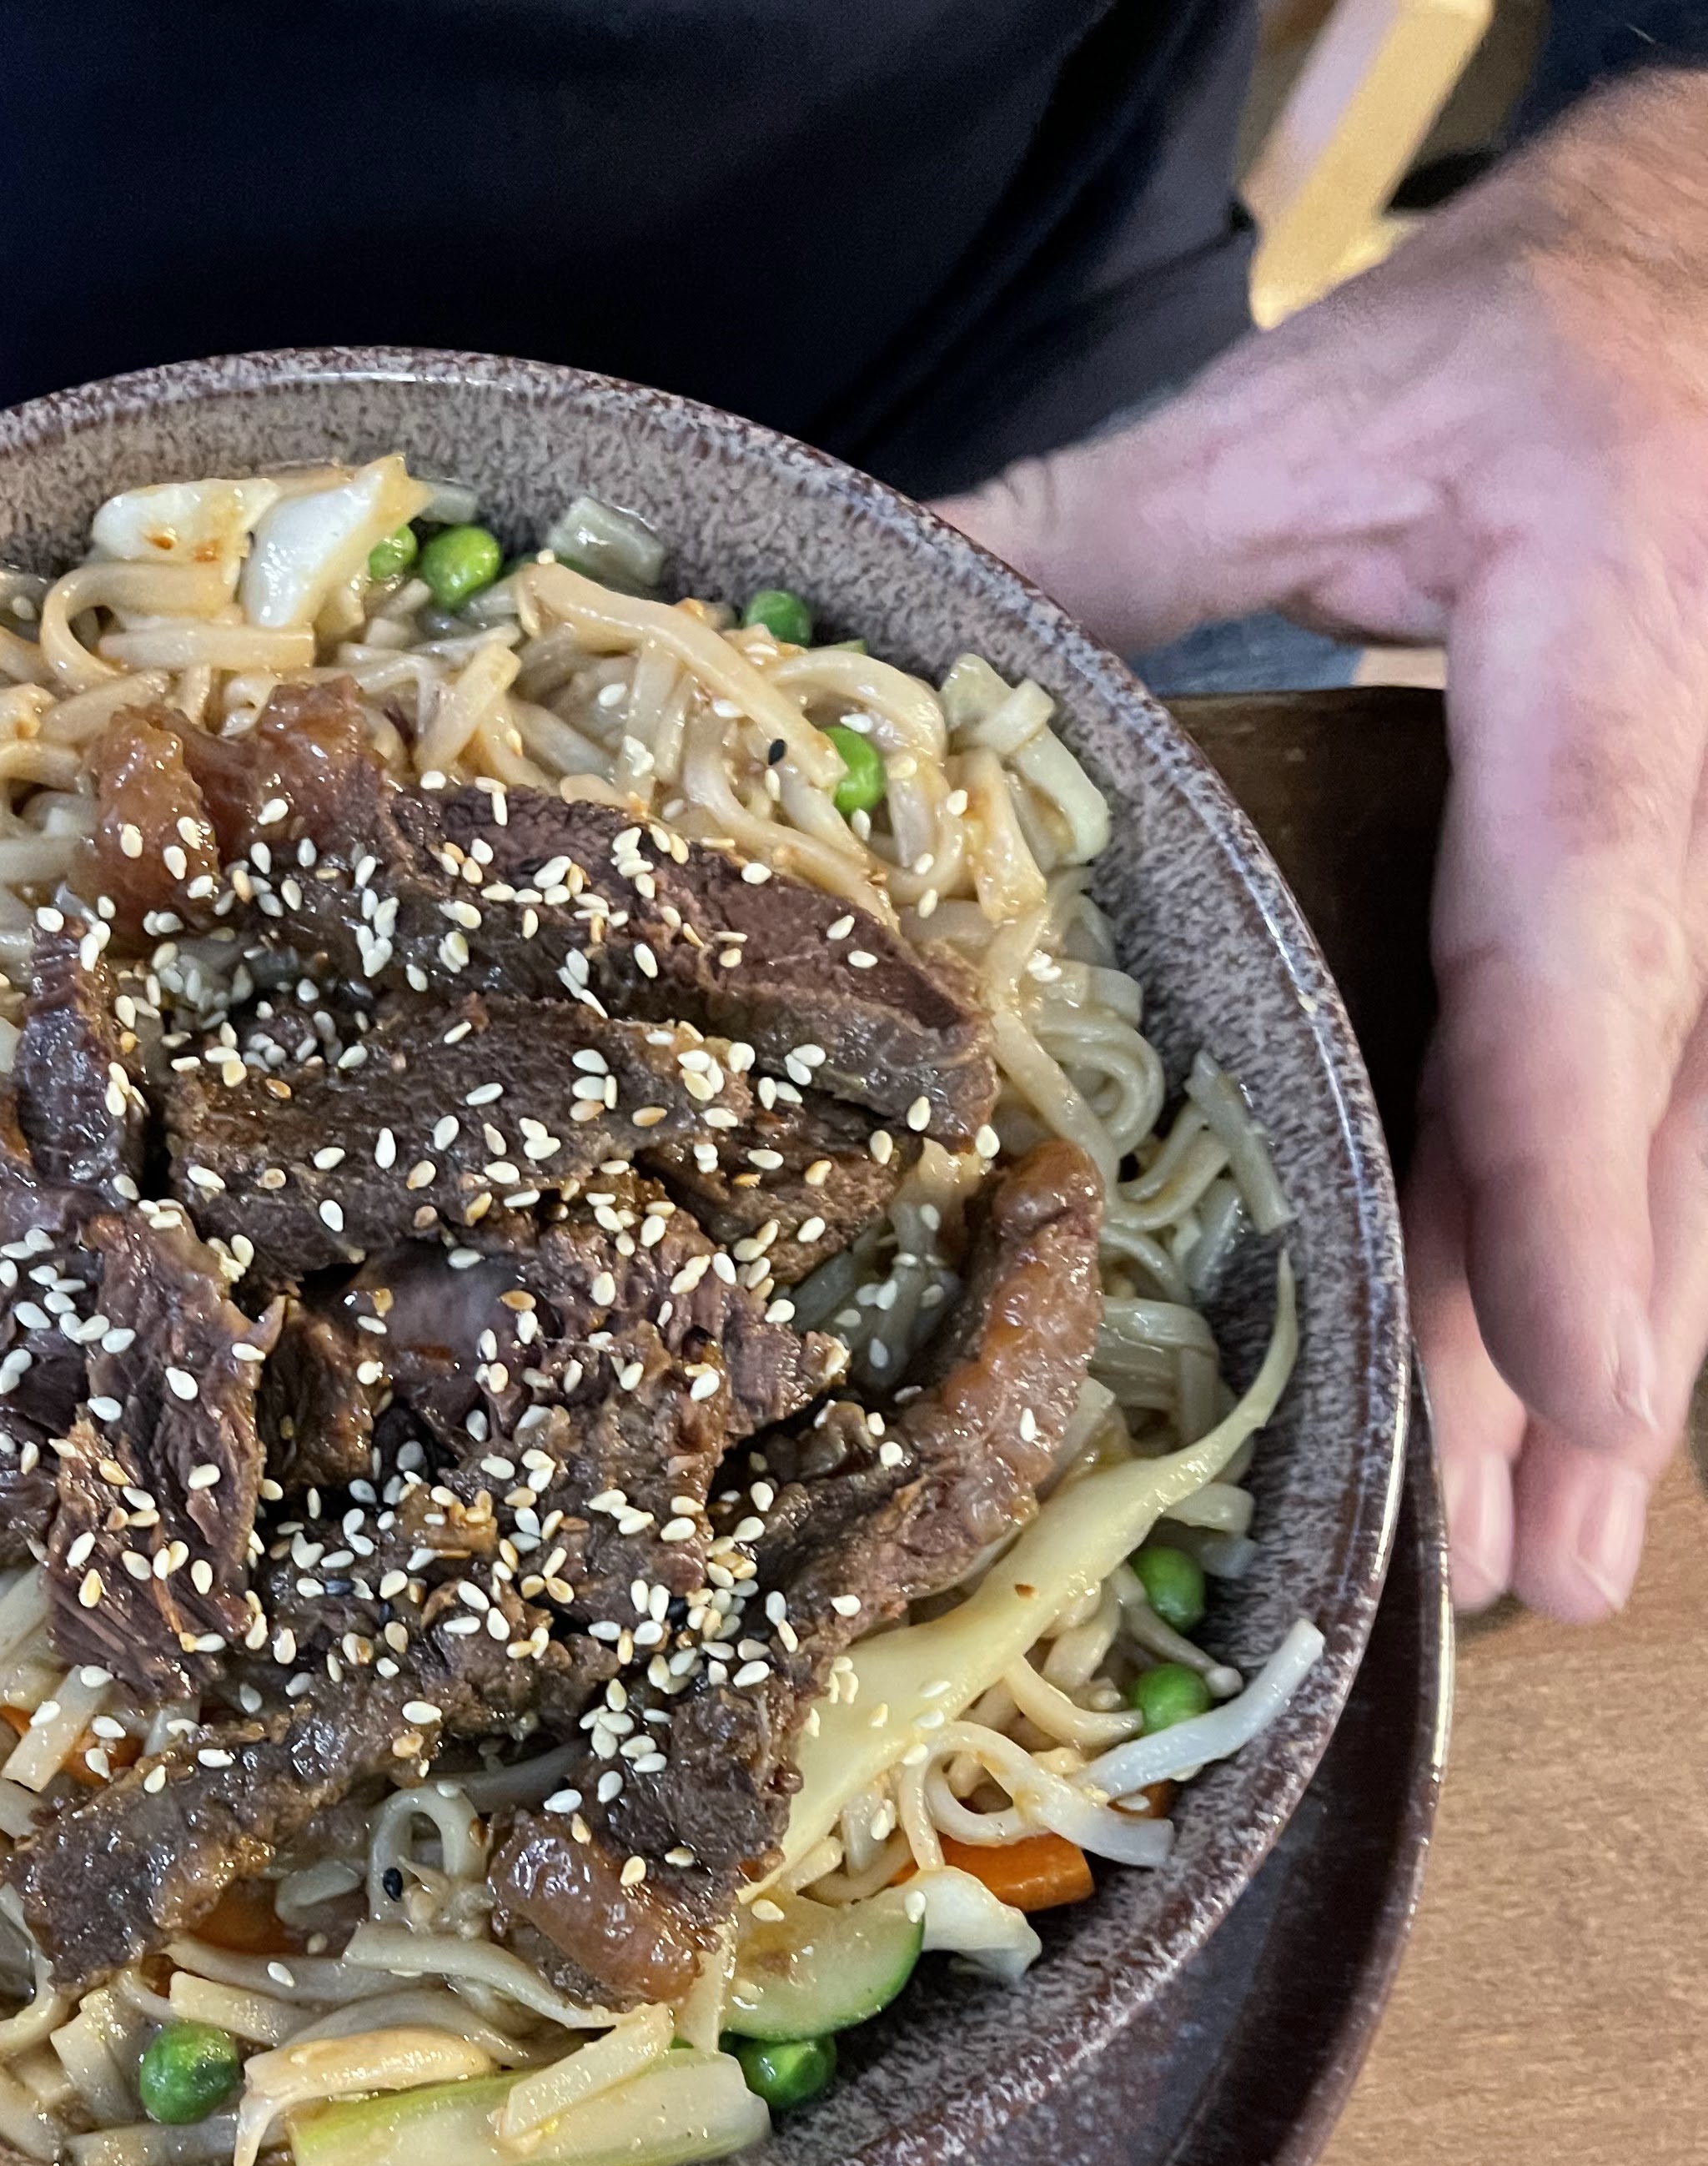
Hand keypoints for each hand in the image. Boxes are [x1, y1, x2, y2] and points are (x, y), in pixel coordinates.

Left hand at [936, 70, 1707, 1618]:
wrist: (1686, 292)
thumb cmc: (1496, 343)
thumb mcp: (1293, 413)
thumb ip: (1090, 540)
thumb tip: (848, 657)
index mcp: (1601, 621)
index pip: (1582, 924)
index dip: (1563, 1170)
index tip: (1579, 1377)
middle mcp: (1692, 765)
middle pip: (1638, 1098)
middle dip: (1581, 1346)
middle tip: (1526, 1567)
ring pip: (1678, 1132)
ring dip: (1614, 1354)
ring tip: (1554, 1564)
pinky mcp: (1684, 906)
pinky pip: (1659, 1100)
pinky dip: (1604, 1254)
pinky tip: (1579, 1407)